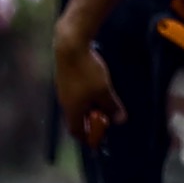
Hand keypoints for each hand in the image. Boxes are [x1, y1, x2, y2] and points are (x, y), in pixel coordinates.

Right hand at [54, 23, 122, 146]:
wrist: (70, 44)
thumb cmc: (86, 71)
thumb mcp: (104, 91)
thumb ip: (112, 106)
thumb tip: (120, 120)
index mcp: (72, 109)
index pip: (77, 131)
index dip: (88, 136)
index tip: (100, 137)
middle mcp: (64, 101)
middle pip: (77, 118)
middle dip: (92, 120)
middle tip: (106, 116)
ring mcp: (63, 89)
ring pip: (77, 104)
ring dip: (90, 106)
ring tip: (104, 100)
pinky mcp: (65, 77)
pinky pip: (76, 93)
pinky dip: (86, 95)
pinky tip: (96, 85)